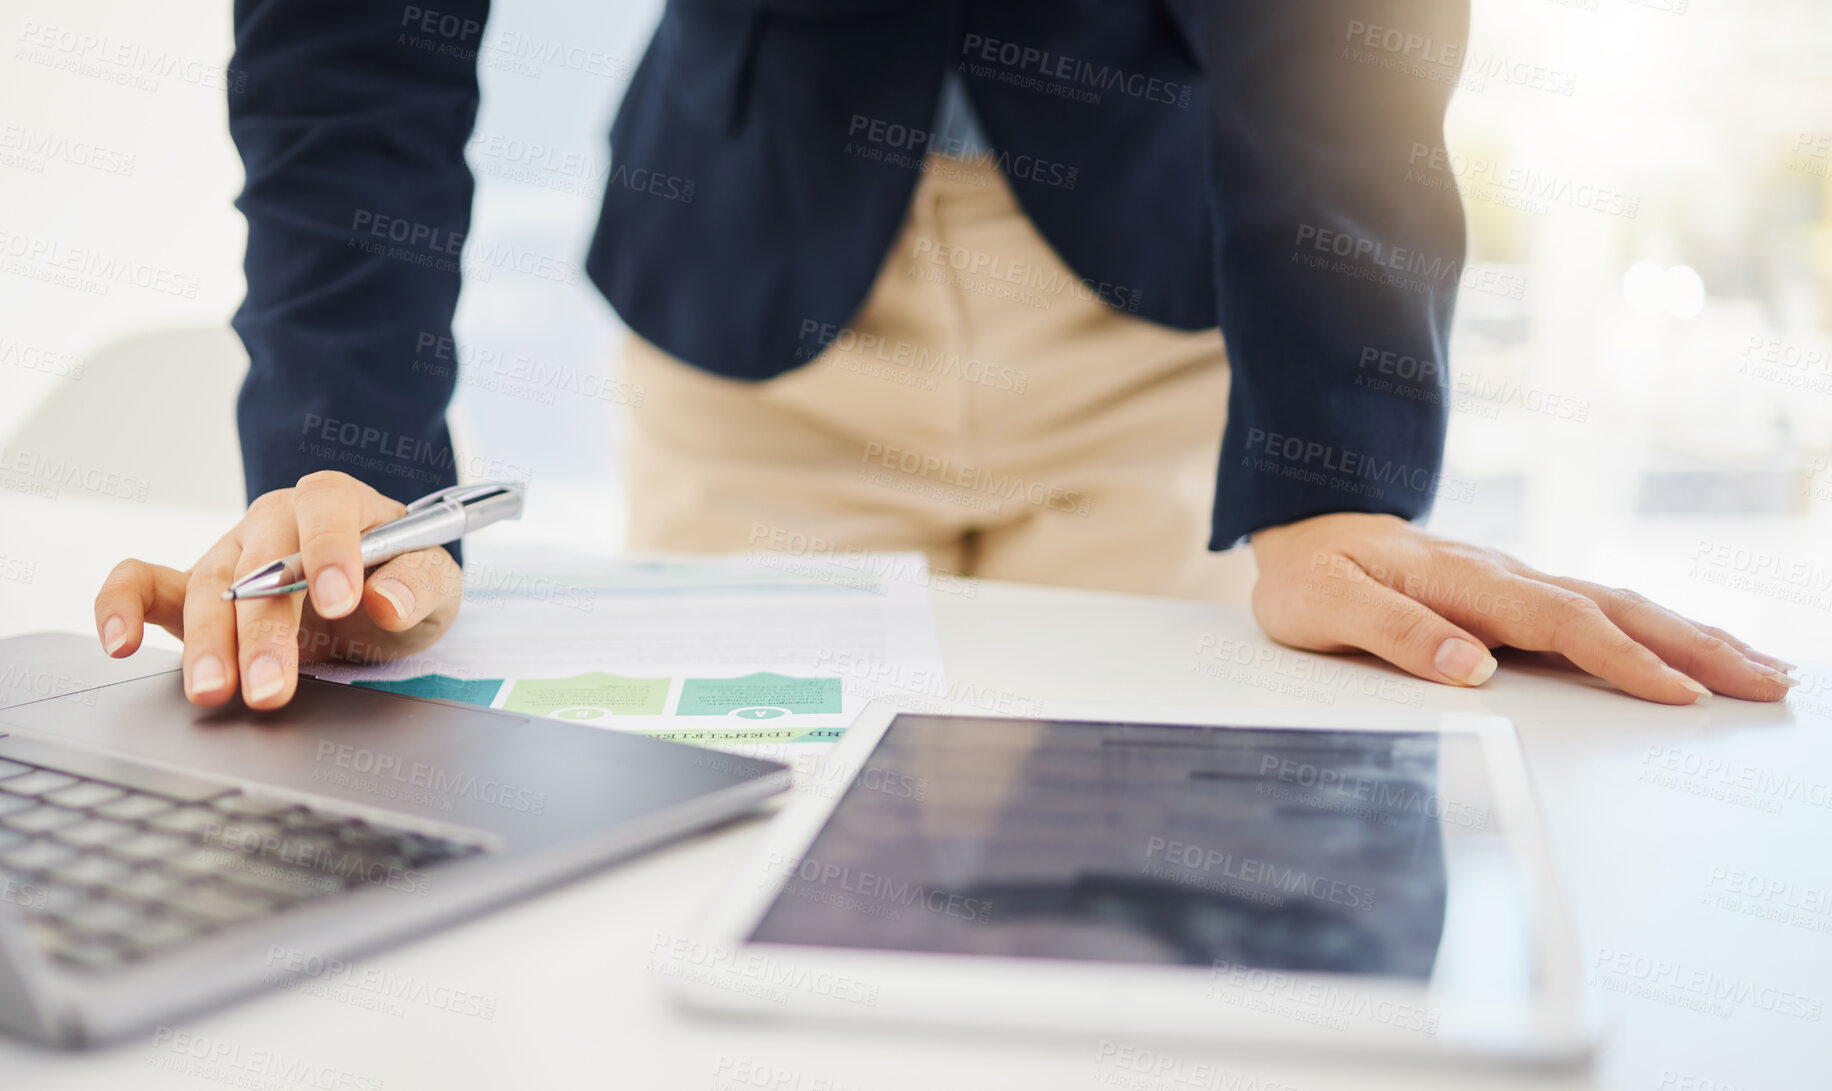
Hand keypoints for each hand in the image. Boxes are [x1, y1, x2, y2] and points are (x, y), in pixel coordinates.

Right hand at [93, 471, 462, 708]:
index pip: (327, 508)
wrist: (374, 598)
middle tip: (272, 685)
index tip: (342, 602)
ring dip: (208, 643)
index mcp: (337, 502)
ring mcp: (231, 554)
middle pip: (261, 561)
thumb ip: (419, 586)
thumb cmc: (401, 580)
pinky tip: (119, 644)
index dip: (330, 550)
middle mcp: (276, 520)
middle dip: (265, 627)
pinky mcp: (194, 590)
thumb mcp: (434, 584)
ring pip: (208, 587)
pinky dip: (120, 606)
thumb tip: (388, 601)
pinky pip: (143, 585)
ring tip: (214, 691)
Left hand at [1249, 513, 1796, 703]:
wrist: (1306, 529)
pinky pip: (1601, 612)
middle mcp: (1504, 577)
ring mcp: (1517, 584)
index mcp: (1465, 582)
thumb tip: (1469, 666)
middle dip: (1697, 647)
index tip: (1680, 695)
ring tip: (1764, 668)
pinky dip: (1657, 630)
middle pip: (1616, 610)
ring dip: (1693, 636)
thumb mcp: (1324, 608)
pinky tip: (1693, 651)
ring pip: (1620, 606)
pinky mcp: (1518, 597)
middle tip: (1771, 681)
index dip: (1623, 660)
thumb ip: (1393, 635)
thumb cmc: (1311, 574)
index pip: (1561, 624)